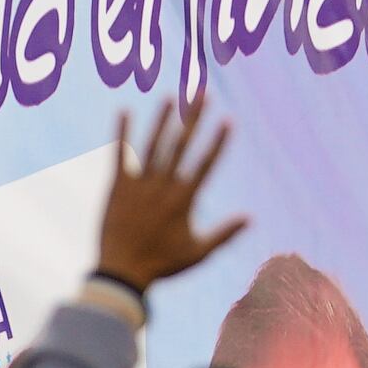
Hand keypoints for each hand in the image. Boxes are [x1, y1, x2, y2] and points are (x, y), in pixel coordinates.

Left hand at [96, 98, 246, 289]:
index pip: (205, 163)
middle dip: (194, 117)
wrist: (122, 273)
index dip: (218, 140)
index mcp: (184, 199)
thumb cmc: (162, 265)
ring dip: (162, 118)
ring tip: (171, 96)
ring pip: (153, 144)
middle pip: (181, 144)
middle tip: (202, 93)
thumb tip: (250, 218)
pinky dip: (122, 132)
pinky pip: (120, 153)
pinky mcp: (117, 186)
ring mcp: (139, 184)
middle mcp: (163, 185)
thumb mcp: (199, 252)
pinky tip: (124, 110)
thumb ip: (225, 233)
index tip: (229, 119)